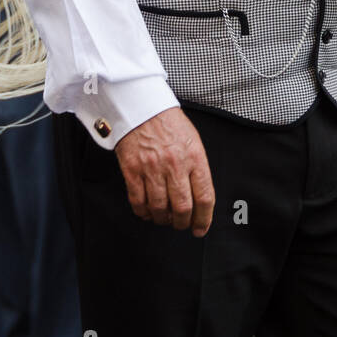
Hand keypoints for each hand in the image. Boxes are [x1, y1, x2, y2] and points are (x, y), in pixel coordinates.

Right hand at [115, 108, 215, 236]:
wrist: (142, 107)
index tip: (201, 229)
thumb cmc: (169, 123)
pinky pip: (138, 201)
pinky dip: (143, 212)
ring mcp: (152, 168)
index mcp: (195, 157)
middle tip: (182, 225)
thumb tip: (199, 198)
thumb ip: (197, 168)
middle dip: (183, 223)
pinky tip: (147, 213)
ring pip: (159, 208)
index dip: (204, 219)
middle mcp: (175, 165)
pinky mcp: (132, 170)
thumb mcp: (193, 141)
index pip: (205, 197)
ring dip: (163, 220)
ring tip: (164, 219)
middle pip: (182, 208)